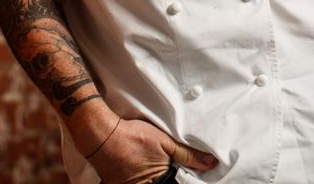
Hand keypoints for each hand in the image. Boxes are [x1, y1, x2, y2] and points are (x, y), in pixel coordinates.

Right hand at [88, 118, 216, 183]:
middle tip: (181, 165)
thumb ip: (188, 155)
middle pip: (165, 183)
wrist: (103, 135)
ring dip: (164, 175)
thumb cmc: (133, 137)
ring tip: (164, 162)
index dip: (188, 177)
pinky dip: (151, 176)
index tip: (198, 173)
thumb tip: (210, 163)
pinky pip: (142, 181)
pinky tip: (153, 165)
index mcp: (155, 182)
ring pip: (155, 182)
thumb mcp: (166, 143)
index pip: (178, 183)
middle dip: (176, 176)